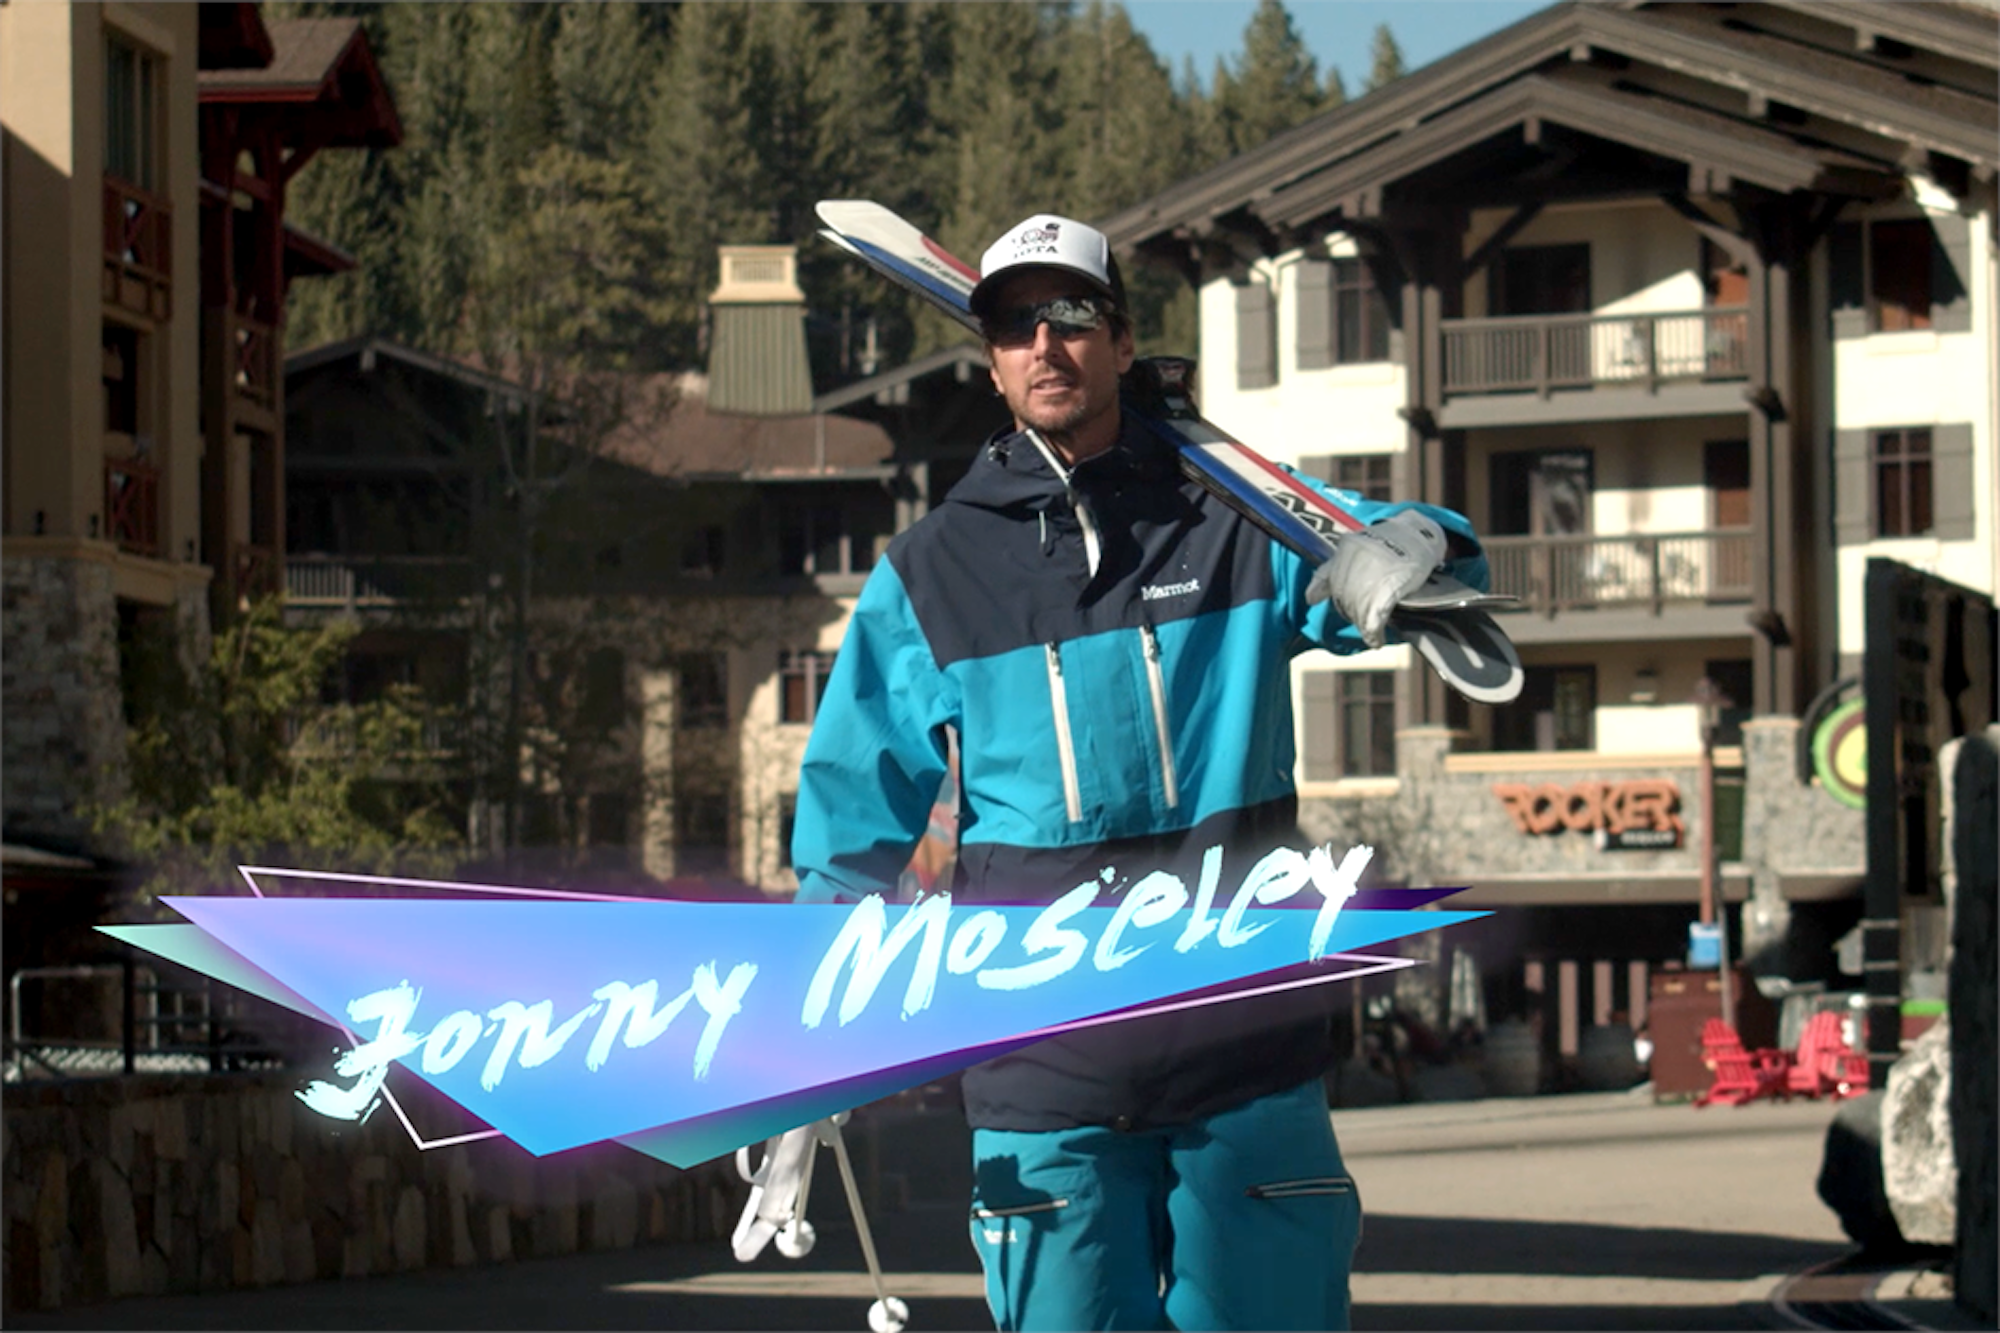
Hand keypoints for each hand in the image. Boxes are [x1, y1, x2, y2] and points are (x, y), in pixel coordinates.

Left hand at [1306, 510, 1447, 649]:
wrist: (1422, 533)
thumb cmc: (1391, 544)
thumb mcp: (1358, 549)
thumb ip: (1331, 572)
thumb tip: (1309, 598)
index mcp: (1347, 549)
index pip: (1330, 582)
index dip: (1332, 599)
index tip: (1333, 608)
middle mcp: (1355, 558)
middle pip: (1345, 599)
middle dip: (1353, 615)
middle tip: (1364, 624)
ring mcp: (1372, 571)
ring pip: (1358, 609)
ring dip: (1363, 626)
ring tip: (1371, 634)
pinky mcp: (1390, 585)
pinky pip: (1374, 616)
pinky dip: (1373, 632)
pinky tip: (1376, 639)